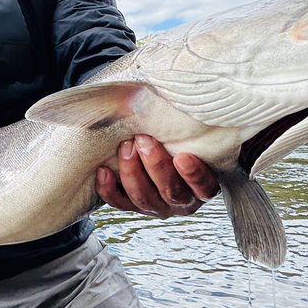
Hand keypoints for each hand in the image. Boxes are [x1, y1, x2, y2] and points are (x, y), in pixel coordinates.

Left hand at [96, 135, 218, 218]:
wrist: (156, 151)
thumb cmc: (176, 141)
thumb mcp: (186, 137)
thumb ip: (183, 129)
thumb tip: (164, 100)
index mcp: (200, 187)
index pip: (205, 188)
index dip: (194, 175)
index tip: (182, 157)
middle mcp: (180, 201)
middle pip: (170, 191)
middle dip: (155, 165)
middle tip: (143, 139)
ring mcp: (156, 206)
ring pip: (144, 198)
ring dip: (132, 172)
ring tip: (125, 147)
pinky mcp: (132, 206)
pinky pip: (119, 203)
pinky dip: (108, 189)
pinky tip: (103, 170)